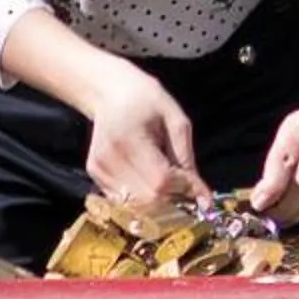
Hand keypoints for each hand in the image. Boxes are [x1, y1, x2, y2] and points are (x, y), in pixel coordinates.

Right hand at [83, 65, 209, 209]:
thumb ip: (187, 159)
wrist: (110, 93)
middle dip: (173, 201)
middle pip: (148, 200)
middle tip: (185, 189)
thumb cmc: (148, 101)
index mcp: (129, 139)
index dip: (183, 189)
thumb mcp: (175, 120)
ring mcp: (99, 169)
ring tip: (167, 183)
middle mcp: (109, 158)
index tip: (197, 185)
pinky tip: (149, 180)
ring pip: (136, 206)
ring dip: (159, 204)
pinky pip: (125, 201)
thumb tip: (203, 198)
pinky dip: (143, 199)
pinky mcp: (95, 176)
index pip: (161, 180)